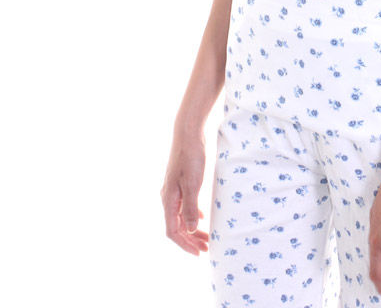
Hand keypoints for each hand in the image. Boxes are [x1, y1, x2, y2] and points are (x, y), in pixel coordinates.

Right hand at [160, 131, 208, 254]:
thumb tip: (191, 230)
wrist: (188, 134)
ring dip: (193, 229)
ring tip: (207, 238)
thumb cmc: (190, 157)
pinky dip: (193, 215)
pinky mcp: (181, 183)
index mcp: (168, 200)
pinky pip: (184, 206)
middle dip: (191, 240)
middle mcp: (168, 198)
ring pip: (182, 217)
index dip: (185, 244)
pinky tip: (202, 218)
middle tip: (207, 248)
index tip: (199, 253)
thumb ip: (190, 207)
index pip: (174, 231)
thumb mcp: (193, 183)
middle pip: (177, 227)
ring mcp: (174, 190)